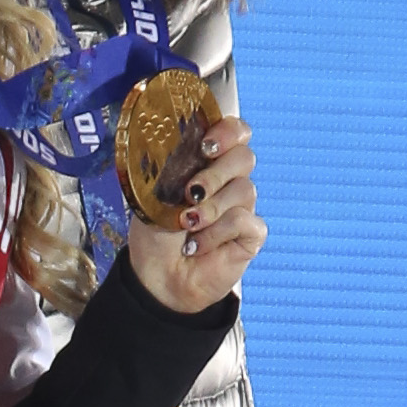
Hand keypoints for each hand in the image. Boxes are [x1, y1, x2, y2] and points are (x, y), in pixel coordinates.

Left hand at [125, 118, 262, 316]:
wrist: (156, 275)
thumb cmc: (156, 232)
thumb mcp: (156, 193)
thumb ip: (175, 166)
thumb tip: (187, 148)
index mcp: (209, 163)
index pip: (235, 132)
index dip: (229, 132)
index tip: (206, 145)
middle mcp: (230, 181)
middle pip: (244, 156)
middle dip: (216, 173)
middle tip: (191, 192)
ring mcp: (242, 207)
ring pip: (245, 189)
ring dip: (211, 208)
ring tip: (188, 224)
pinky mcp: (251, 234)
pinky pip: (245, 222)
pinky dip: (217, 234)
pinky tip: (198, 246)